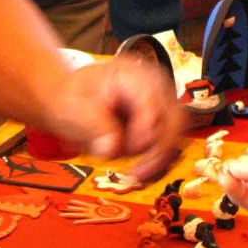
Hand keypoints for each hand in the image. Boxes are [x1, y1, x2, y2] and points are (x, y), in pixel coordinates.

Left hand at [43, 54, 185, 180]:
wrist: (72, 100)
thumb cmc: (72, 100)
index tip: (122, 150)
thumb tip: (112, 148)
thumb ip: (92, 126)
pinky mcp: (161, 122)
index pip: (152, 102)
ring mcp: (160, 104)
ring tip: (135, 173)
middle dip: (158, 149)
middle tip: (136, 172)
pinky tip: (140, 171)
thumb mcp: (72, 109)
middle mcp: (154, 86)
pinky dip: (158, 160)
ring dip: (158, 157)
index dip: (144, 131)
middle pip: (174, 119)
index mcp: (132, 75)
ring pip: (175, 134)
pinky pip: (169, 143)